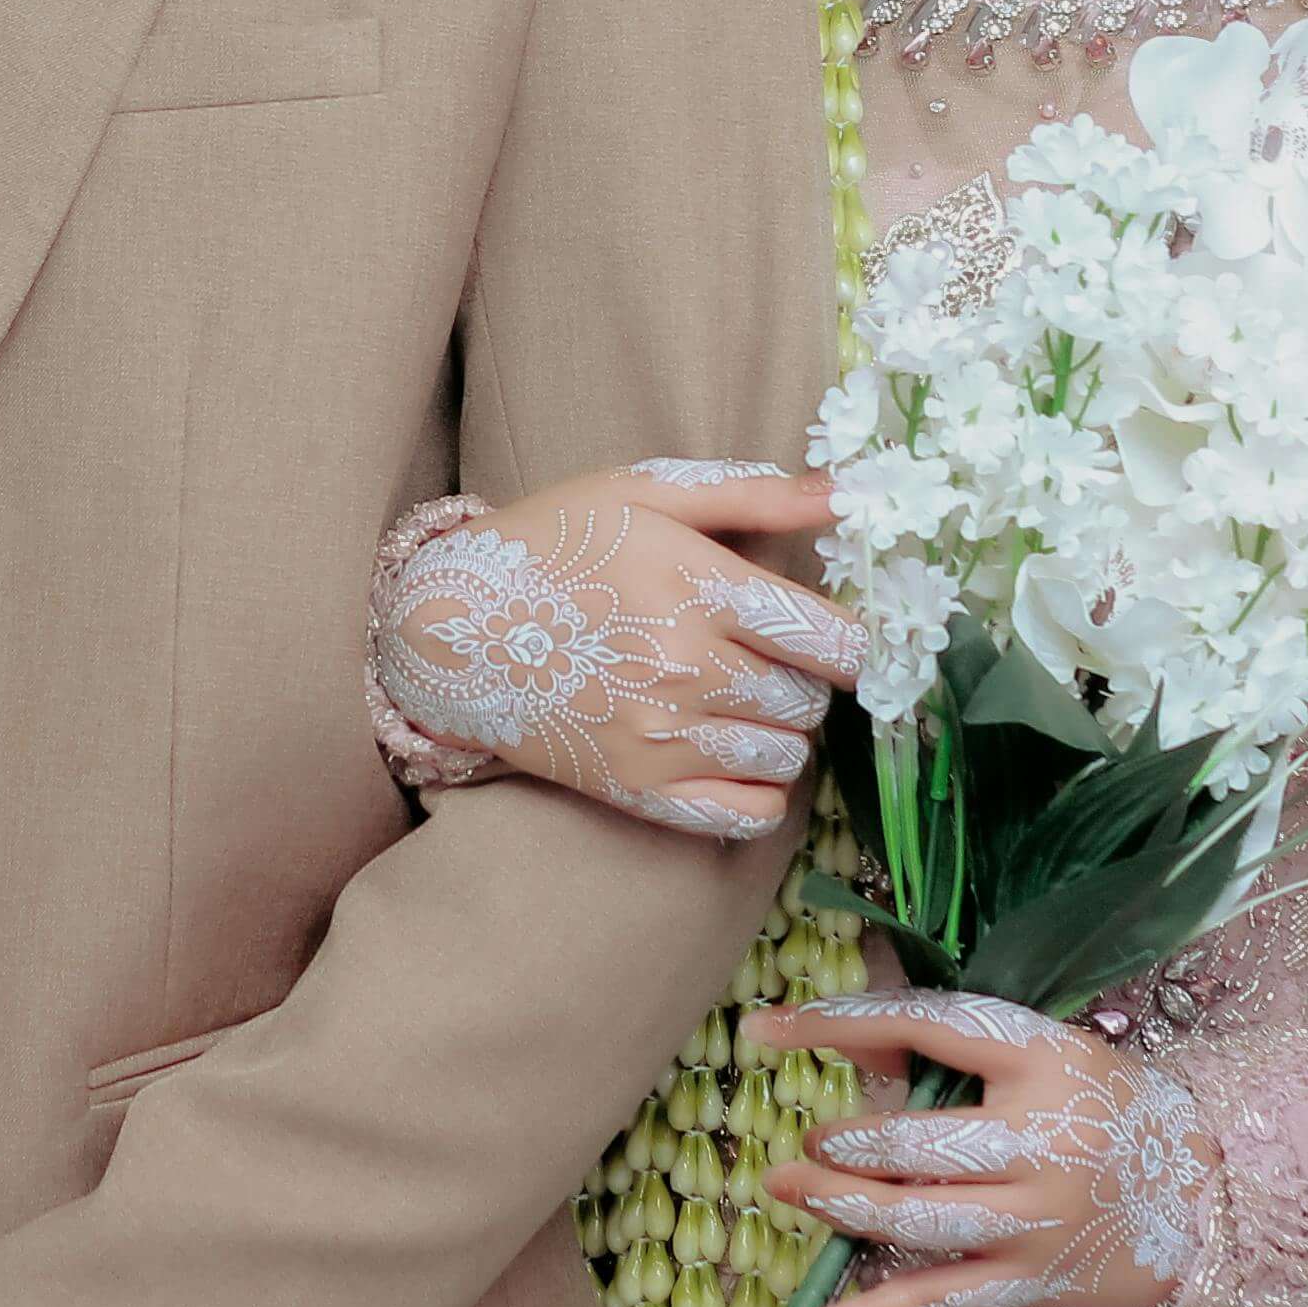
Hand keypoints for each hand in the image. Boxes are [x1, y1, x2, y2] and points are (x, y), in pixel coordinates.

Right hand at [373, 463, 860, 837]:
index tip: (846, 637)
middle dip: (805, 678)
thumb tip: (850, 491)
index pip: (829, 638)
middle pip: (810, 699)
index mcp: (696, 586)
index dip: (858, 643)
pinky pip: (748, 815)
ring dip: (780, 730)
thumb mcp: (643, 492)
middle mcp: (685, 668)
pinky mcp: (638, 790)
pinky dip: (759, 790)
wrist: (449, 628)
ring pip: (786, 756)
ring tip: (739, 696)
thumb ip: (752, 495)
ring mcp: (661, 737)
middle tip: (765, 654)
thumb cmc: (551, 545)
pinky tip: (730, 750)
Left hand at [749, 989, 1217, 1306]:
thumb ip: (947, 1049)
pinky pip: (944, 1298)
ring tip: (791, 1189)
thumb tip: (847, 1045)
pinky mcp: (1032, 1277)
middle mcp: (1038, 1139)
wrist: (1209, 1190)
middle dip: (850, 1145)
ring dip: (845, 1207)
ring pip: (921, 1220)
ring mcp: (1034, 1217)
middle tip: (805, 1143)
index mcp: (1040, 1058)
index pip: (926, 1026)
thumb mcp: (1042, 1052)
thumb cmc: (1107, 1105)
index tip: (767, 1025)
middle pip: (920, 1142)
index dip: (841, 1023)